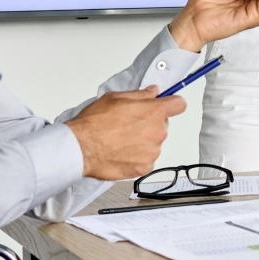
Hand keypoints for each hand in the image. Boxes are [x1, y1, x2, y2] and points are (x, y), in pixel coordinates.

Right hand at [65, 87, 184, 179]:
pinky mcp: (144, 167)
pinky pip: (147, 160)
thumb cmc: (94, 124)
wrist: (80, 148)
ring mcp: (152, 151)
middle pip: (162, 125)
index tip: (167, 105)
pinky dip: (137, 158)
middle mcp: (157, 131)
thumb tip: (152, 92)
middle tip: (129, 125)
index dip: (172, 104)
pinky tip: (121, 153)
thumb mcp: (115, 98)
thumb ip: (140, 95)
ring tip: (121, 140)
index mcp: (153, 112)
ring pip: (154, 143)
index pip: (178, 104)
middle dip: (149, 124)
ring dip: (143, 142)